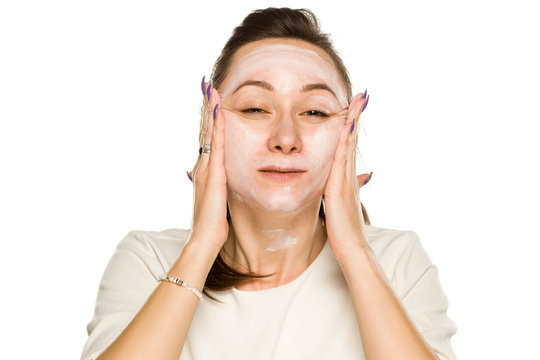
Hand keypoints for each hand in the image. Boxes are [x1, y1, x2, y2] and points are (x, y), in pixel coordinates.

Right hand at [187, 78, 228, 250]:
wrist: (204, 238)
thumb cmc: (213, 223)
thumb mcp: (217, 200)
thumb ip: (218, 187)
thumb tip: (220, 181)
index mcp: (205, 170)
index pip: (206, 139)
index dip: (208, 119)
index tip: (210, 101)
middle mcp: (203, 165)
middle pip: (204, 130)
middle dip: (206, 107)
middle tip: (206, 85)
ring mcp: (206, 168)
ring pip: (207, 133)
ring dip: (209, 110)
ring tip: (210, 89)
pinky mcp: (213, 174)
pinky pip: (216, 145)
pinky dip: (216, 127)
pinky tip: (219, 112)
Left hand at [323, 91, 369, 261]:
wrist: (352, 248)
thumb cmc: (344, 230)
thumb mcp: (342, 205)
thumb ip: (344, 191)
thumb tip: (348, 182)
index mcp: (347, 178)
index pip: (350, 146)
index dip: (353, 126)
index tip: (356, 107)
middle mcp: (350, 175)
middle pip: (353, 139)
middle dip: (358, 116)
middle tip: (363, 95)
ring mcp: (347, 179)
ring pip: (350, 144)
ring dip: (354, 121)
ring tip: (359, 101)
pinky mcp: (340, 186)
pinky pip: (342, 158)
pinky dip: (345, 140)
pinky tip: (347, 125)